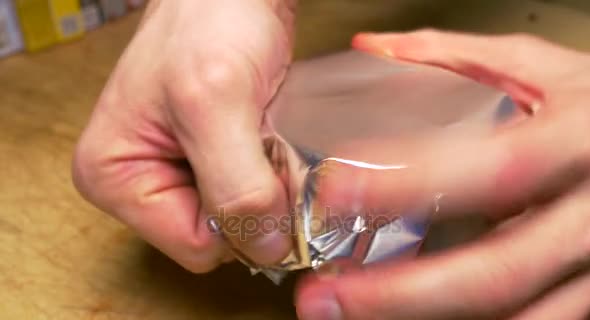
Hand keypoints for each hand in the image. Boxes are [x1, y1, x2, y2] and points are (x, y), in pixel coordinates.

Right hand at [72, 0, 295, 272]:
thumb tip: (264, 249)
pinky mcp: (208, 161)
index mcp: (115, 178)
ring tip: (264, 134)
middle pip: (219, 236)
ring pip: (241, 217)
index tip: (264, 175)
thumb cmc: (207, 22)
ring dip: (267, 185)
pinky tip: (268, 136)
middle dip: (255, 201)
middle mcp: (142, 183)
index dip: (241, 223)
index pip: (194, 247)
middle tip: (263, 146)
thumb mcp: (214, 104)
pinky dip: (272, 173)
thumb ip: (235, 187)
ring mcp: (177, 173)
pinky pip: (252, 193)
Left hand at [295, 30, 589, 319]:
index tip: (338, 188)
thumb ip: (458, 56)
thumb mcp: (546, 68)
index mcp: (576, 142)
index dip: (411, 183)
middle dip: (401, 293)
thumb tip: (376, 46)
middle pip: (495, 271)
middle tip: (324, 298)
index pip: (490, 169)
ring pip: (518, 318)